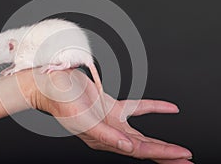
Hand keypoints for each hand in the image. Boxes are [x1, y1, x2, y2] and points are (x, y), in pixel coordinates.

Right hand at [29, 69, 192, 163]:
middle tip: (186, 160)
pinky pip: (138, 108)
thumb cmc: (62, 102)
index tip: (181, 155)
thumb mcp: (83, 120)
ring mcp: (112, 120)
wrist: (54, 85)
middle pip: (144, 146)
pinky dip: (154, 109)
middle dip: (166, 154)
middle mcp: (110, 133)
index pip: (138, 150)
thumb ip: (106, 136)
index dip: (161, 153)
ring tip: (179, 150)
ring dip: (162, 141)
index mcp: (103, 139)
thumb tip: (129, 148)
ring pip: (143, 133)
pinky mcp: (112, 107)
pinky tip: (170, 109)